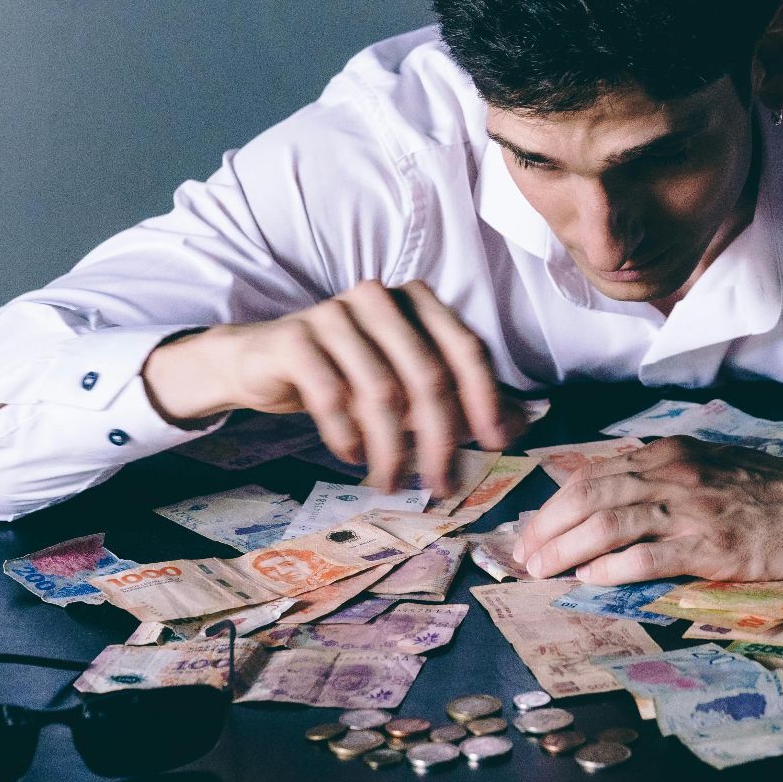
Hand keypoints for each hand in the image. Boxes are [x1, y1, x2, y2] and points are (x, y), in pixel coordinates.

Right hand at [141, 279, 526, 492]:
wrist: (263, 362)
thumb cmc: (348, 371)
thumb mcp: (408, 382)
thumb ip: (460, 396)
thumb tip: (519, 425)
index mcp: (417, 299)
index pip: (465, 349)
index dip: (486, 399)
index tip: (496, 446)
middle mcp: (380, 298)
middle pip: (428, 376)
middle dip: (440, 438)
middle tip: (441, 484)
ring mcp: (334, 313)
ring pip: (381, 392)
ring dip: (391, 448)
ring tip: (391, 481)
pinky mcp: (296, 337)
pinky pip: (332, 395)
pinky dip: (348, 436)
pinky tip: (354, 456)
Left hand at [511, 437, 782, 583]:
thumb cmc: (773, 492)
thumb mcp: (710, 467)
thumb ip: (663, 479)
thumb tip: (609, 503)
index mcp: (670, 454)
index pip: (594, 475)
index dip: (553, 505)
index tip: (531, 531)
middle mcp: (674, 474)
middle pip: (589, 496)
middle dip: (547, 529)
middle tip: (524, 558)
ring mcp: (692, 508)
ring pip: (608, 523)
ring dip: (566, 550)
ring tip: (543, 572)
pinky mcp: (711, 544)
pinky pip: (646, 554)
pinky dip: (610, 568)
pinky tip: (590, 580)